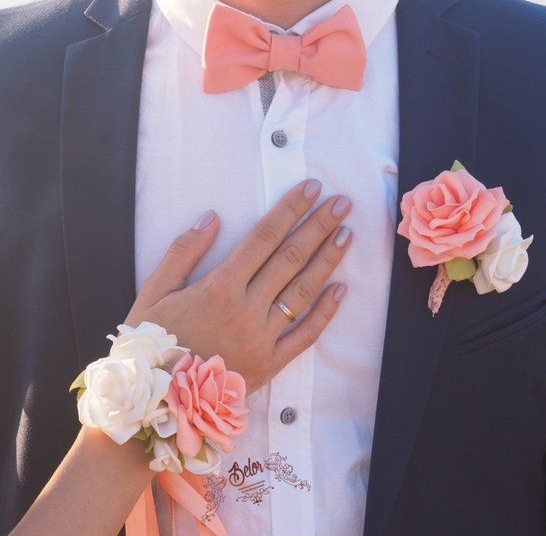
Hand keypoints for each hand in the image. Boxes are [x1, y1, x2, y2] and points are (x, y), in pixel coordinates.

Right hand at [125, 180, 352, 391]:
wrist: (154, 402)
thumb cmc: (152, 343)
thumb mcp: (154, 291)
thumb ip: (183, 252)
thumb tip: (212, 216)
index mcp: (219, 287)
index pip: (264, 237)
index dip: (290, 209)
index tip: (312, 188)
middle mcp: (247, 309)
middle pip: (290, 258)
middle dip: (319, 226)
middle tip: (342, 203)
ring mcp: (262, 337)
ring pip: (302, 292)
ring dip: (328, 260)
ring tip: (347, 234)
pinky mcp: (270, 364)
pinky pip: (305, 336)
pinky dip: (325, 313)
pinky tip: (341, 289)